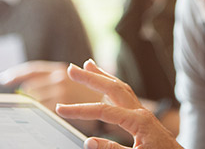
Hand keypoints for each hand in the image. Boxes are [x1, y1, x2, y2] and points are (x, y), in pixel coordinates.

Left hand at [0, 60, 104, 133]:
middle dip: (28, 96)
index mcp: (60, 70)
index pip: (31, 70)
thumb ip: (61, 76)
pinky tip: (50, 114)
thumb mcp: (80, 79)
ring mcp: (60, 92)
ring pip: (35, 100)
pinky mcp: (61, 106)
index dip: (15, 74)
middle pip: (30, 88)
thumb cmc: (98, 92)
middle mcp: (58, 78)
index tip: (4, 79)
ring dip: (35, 105)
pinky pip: (43, 110)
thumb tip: (33, 81)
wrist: (115, 103)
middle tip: (25, 102)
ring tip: (41, 110)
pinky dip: (42, 113)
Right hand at [55, 59, 183, 148]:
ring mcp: (143, 114)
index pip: (103, 110)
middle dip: (91, 78)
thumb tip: (88, 141)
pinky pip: (126, 95)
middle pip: (112, 88)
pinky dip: (113, 85)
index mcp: (139, 121)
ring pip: (120, 88)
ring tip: (88, 64)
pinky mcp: (143, 118)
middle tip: (70, 69)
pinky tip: (106, 83)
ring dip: (103, 76)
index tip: (60, 110)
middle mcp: (141, 112)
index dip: (80, 110)